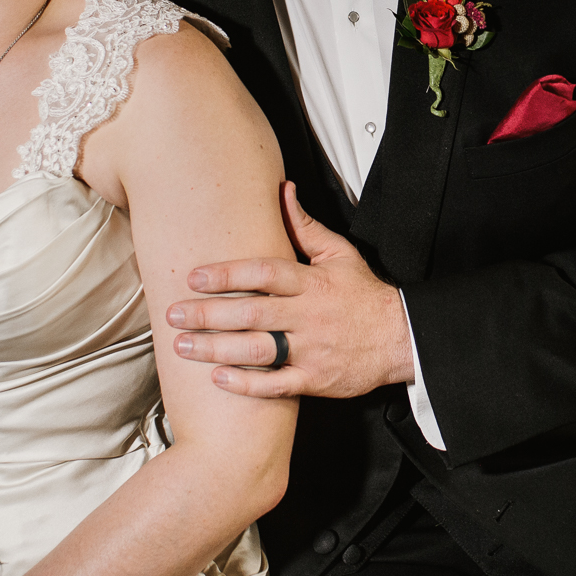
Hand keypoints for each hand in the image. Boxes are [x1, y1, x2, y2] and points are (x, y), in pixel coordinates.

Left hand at [166, 182, 414, 397]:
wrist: (401, 338)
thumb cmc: (365, 296)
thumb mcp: (340, 254)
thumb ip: (305, 226)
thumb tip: (282, 191)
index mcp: (312, 283)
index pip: (265, 273)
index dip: (228, 275)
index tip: (195, 277)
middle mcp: (309, 315)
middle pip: (253, 313)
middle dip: (208, 314)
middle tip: (174, 314)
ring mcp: (311, 349)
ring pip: (258, 350)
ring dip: (217, 349)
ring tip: (184, 346)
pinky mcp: (315, 379)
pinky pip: (276, 385)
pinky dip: (247, 384)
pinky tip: (220, 378)